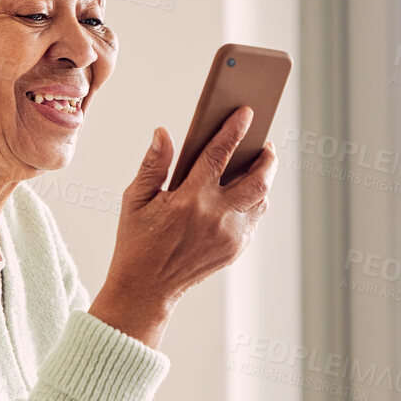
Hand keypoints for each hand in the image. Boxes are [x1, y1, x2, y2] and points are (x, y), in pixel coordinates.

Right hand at [89, 107, 275, 347]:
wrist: (145, 288)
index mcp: (189, 200)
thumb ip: (153, 166)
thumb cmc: (136, 241)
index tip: (246, 112)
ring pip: (262, 199)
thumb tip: (163, 133)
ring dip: (264, 179)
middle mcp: (216, 217)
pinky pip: (255, 218)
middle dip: (266, 156)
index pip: (219, 155)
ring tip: (259, 166)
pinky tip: (245, 194)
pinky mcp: (236, 249)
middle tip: (265, 143)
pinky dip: (255, 202)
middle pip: (258, 178)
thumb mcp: (134, 200)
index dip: (234, 130)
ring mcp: (230, 235)